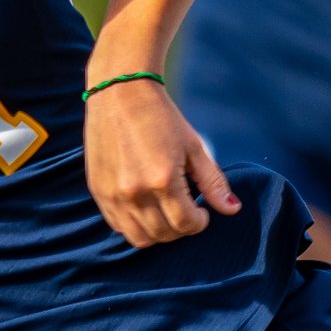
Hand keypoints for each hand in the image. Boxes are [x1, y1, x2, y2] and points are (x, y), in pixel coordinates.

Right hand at [86, 79, 238, 244]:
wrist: (119, 93)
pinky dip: (135, 224)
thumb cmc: (161, 117)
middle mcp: (135, 193)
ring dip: (158, 231)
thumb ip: (213, 182)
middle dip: (181, 228)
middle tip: (186, 211)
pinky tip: (145, 206)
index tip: (202, 211)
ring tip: (166, 211)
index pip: (186, 224)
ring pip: (140, 238)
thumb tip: (232, 209)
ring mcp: (113, 194)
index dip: (200, 222)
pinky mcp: (98, 191)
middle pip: (164, 235)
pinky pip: (118, 226)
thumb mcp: (194, 147)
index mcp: (163, 180)